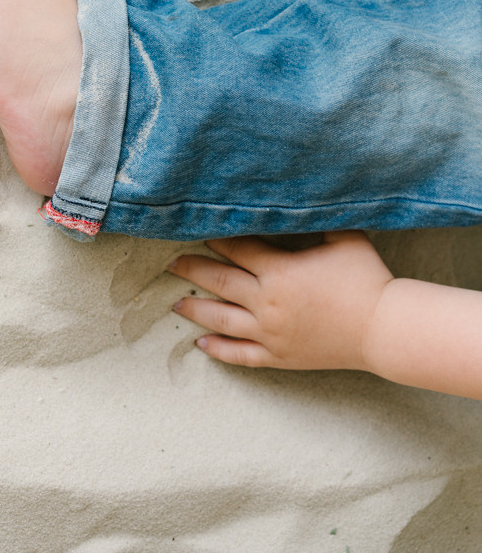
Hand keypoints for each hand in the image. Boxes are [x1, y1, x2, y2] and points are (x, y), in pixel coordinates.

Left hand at [169, 231, 392, 371]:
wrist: (384, 330)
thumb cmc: (366, 278)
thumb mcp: (343, 237)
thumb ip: (315, 219)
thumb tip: (298, 196)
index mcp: (279, 270)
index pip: (237, 248)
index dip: (216, 238)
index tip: (197, 230)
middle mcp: (267, 302)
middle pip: (219, 282)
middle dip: (191, 270)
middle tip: (169, 263)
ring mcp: (270, 333)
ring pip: (221, 320)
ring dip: (196, 309)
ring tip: (176, 302)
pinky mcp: (279, 357)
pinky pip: (241, 355)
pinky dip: (218, 351)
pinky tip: (201, 345)